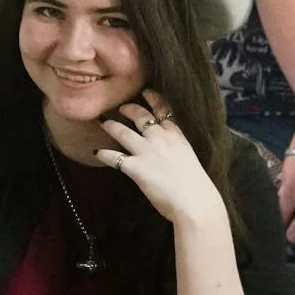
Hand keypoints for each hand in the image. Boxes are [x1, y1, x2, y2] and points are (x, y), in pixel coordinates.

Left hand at [96, 91, 224, 227]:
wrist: (195, 202)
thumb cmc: (197, 187)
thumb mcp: (190, 159)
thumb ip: (177, 151)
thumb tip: (170, 154)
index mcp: (177, 136)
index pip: (164, 110)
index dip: (154, 99)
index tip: (146, 91)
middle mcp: (160, 139)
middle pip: (141, 116)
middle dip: (129, 109)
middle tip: (121, 107)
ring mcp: (146, 152)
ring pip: (123, 131)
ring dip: (111, 125)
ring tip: (103, 122)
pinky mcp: (135, 167)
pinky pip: (114, 157)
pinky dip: (104, 154)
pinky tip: (97, 152)